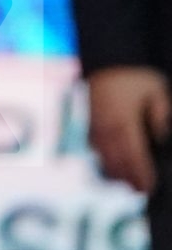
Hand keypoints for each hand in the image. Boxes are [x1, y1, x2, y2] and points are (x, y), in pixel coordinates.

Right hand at [88, 66, 171, 192]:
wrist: (106, 59)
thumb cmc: (134, 75)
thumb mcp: (157, 90)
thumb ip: (161, 114)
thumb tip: (159, 136)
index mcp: (125, 123)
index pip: (135, 158)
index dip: (142, 176)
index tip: (149, 188)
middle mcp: (107, 128)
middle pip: (117, 163)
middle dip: (128, 179)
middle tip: (139, 191)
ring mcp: (95, 125)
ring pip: (103, 157)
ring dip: (115, 171)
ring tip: (126, 181)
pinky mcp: (88, 120)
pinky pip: (93, 146)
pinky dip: (103, 157)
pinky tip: (110, 162)